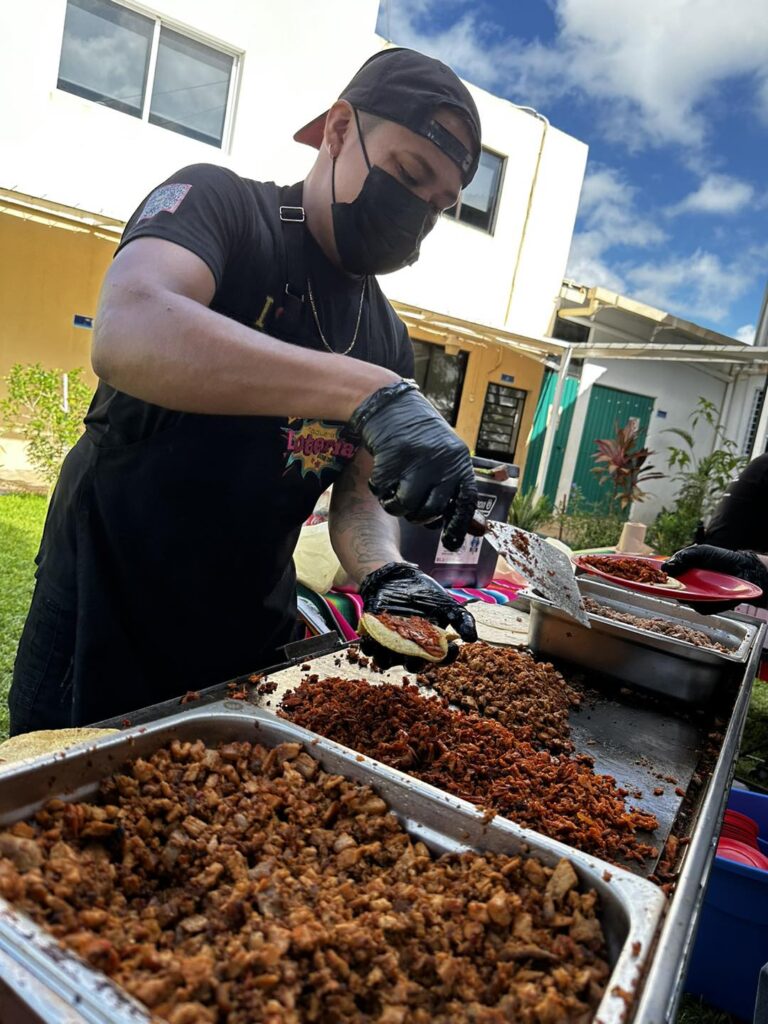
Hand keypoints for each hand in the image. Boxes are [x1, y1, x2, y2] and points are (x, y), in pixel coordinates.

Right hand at [348, 382, 476, 550]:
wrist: (388, 404)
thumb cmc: (418, 434)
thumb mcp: (443, 456)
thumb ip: (454, 489)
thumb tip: (478, 529)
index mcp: (458, 460)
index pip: (466, 500)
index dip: (459, 525)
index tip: (451, 544)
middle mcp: (441, 460)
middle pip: (432, 510)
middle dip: (419, 517)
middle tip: (411, 506)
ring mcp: (416, 460)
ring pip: (407, 507)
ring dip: (396, 505)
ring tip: (394, 490)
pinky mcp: (391, 459)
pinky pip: (384, 494)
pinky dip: (379, 491)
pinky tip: (381, 474)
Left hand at [358, 562, 476, 668]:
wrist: (399, 578)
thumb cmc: (426, 595)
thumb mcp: (447, 604)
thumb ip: (461, 619)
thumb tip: (472, 638)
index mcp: (431, 646)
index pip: (441, 659)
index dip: (447, 657)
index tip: (452, 648)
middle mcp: (411, 650)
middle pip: (412, 666)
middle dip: (414, 663)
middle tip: (416, 653)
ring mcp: (391, 645)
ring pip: (387, 662)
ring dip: (387, 659)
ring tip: (391, 648)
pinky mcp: (374, 635)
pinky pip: (369, 648)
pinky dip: (370, 646)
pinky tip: (373, 639)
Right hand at [662, 544, 767, 612]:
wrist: (742, 569)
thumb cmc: (720, 558)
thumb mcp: (700, 552)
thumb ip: (683, 556)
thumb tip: (665, 567)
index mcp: (681, 573)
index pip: (664, 577)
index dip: (657, 578)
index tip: (653, 576)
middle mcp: (686, 586)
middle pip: (670, 591)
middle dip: (670, 587)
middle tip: (676, 580)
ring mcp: (696, 597)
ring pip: (684, 600)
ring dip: (688, 594)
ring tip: (699, 585)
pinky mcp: (707, 606)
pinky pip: (699, 607)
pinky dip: (704, 602)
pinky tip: (712, 594)